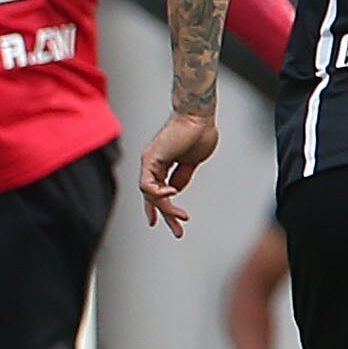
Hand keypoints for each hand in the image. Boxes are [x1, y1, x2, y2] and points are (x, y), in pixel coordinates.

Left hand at [138, 111, 219, 236]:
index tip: (161, 222)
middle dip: (166, 215)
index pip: (155, 191)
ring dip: (167, 208)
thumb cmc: (200, 133)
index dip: (158, 207)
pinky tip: (172, 193)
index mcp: (162, 165)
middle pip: (153, 196)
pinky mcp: (150, 159)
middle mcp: (152, 164)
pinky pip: (148, 184)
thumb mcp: (192, 161)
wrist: (199, 116)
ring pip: (151, 194)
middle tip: (179, 232)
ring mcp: (150, 161)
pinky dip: (158, 192)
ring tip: (183, 217)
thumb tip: (176, 190)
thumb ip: (183, 175)